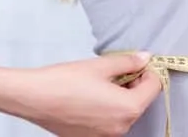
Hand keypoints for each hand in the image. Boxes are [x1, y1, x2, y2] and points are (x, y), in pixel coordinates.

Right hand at [2, 52, 162, 135]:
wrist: (33, 98)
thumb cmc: (64, 81)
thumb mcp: (101, 66)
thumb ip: (129, 62)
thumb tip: (145, 58)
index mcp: (128, 109)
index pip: (154, 87)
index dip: (148, 71)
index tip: (138, 62)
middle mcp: (121, 128)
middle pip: (141, 102)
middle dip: (135, 84)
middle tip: (118, 70)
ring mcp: (106, 136)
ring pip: (125, 112)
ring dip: (121, 96)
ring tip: (102, 82)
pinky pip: (110, 122)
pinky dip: (108, 109)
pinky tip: (92, 96)